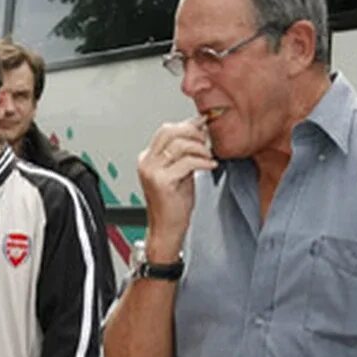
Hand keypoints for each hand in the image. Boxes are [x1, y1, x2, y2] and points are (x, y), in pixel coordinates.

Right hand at [137, 117, 216, 259]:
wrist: (166, 230)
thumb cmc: (173, 205)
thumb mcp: (181, 172)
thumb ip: (186, 153)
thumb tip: (198, 130)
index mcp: (148, 159)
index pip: (166, 130)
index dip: (187, 125)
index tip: (203, 126)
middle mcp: (147, 163)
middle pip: (170, 131)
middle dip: (193, 133)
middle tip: (206, 142)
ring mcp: (152, 172)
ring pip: (179, 145)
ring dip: (200, 148)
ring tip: (208, 157)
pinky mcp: (162, 182)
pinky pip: (187, 162)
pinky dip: (203, 161)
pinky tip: (210, 166)